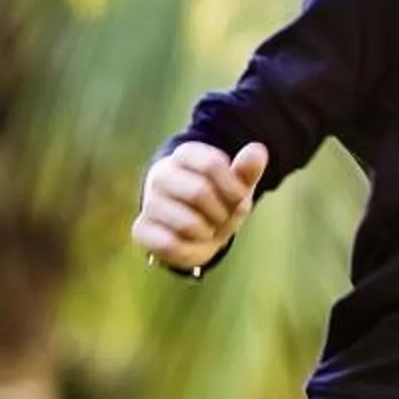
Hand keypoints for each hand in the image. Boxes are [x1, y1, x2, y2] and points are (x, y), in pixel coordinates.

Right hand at [135, 141, 267, 271]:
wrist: (196, 231)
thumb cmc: (219, 203)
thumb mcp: (237, 187)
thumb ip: (247, 170)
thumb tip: (258, 149)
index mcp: (185, 155)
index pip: (212, 164)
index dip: (233, 188)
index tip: (238, 198)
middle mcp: (161, 174)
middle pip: (199, 192)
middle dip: (221, 212)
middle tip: (222, 217)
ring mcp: (149, 202)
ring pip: (186, 222)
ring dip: (207, 232)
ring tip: (206, 230)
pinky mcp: (140, 229)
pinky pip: (169, 244)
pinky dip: (188, 248)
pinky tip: (189, 242)